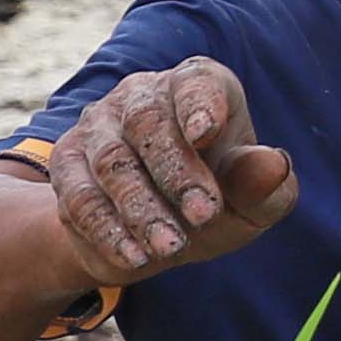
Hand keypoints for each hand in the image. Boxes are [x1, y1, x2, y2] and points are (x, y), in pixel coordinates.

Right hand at [41, 58, 297, 284]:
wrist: (156, 236)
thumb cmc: (218, 200)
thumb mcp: (252, 201)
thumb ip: (264, 184)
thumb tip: (273, 164)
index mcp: (196, 86)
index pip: (196, 82)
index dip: (200, 104)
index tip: (207, 133)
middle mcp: (140, 97)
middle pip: (148, 124)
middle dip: (177, 173)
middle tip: (204, 215)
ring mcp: (97, 129)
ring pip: (112, 163)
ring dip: (142, 209)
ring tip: (171, 247)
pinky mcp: (66, 168)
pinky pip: (80, 197)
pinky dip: (108, 230)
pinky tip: (136, 257)